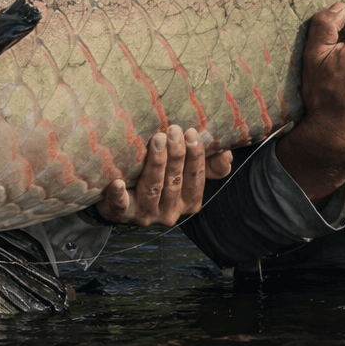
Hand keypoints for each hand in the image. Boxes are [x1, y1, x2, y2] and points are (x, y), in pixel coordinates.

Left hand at [99, 125, 234, 226]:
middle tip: (172, 130)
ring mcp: (144, 215)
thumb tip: (227, 154)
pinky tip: (117, 183)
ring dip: (155, 164)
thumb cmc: (159, 180)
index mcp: (187, 203)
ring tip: (156, 139)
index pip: (195, 180)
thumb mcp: (187, 175)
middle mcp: (168, 213)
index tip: (191, 132)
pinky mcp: (119, 214)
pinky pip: (120, 206)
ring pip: (152, 189)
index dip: (195, 157)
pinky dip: (118, 196)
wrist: (121, 202)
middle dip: (175, 155)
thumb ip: (209, 167)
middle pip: (173, 182)